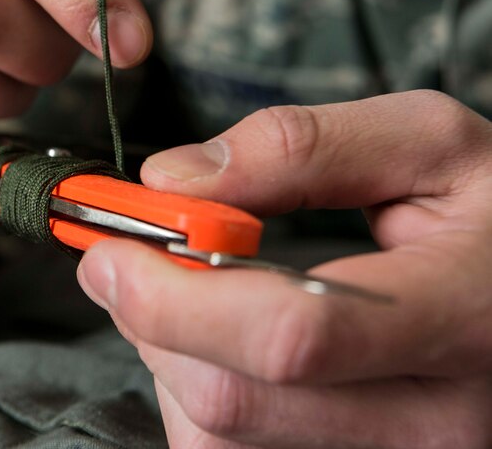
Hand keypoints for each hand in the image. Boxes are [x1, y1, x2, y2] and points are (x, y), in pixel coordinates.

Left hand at [77, 90, 491, 447]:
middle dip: (152, 319)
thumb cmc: (484, 214)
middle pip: (232, 400)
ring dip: (169, 356)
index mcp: (461, 316)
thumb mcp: (425, 144)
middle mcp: (436, 422)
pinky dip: (192, 395)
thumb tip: (172, 180)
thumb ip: (301, 146)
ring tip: (201, 298)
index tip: (109, 250)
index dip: (174, 295)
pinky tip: (222, 347)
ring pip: (216, 438)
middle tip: (132, 259)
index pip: (290, 336)